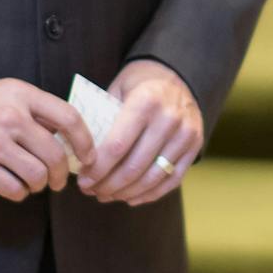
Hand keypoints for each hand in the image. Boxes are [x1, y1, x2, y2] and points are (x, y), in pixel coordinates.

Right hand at [0, 78, 93, 201]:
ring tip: (38, 183)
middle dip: (63, 172)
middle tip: (61, 180)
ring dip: (41, 184)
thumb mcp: (8, 90)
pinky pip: (12, 188)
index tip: (89, 155)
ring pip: (36, 174)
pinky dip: (21, 192)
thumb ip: (35, 108)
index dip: (84, 140)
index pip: (68, 118)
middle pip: (54, 153)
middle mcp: (12, 118)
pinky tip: (18, 187)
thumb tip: (62, 134)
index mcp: (23, 95)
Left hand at [78, 59, 201, 206]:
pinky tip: (131, 197)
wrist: (177, 75)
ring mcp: (186, 133)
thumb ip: (101, 119)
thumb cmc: (139, 85)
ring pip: (152, 178)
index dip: (97, 169)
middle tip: (91, 192)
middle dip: (107, 185)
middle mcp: (169, 117)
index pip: (117, 146)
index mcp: (146, 101)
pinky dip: (149, 194)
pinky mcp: (196, 145)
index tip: (82, 181)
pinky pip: (172, 180)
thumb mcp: (117, 90)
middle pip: (133, 167)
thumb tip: (77, 155)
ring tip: (107, 195)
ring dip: (125, 193)